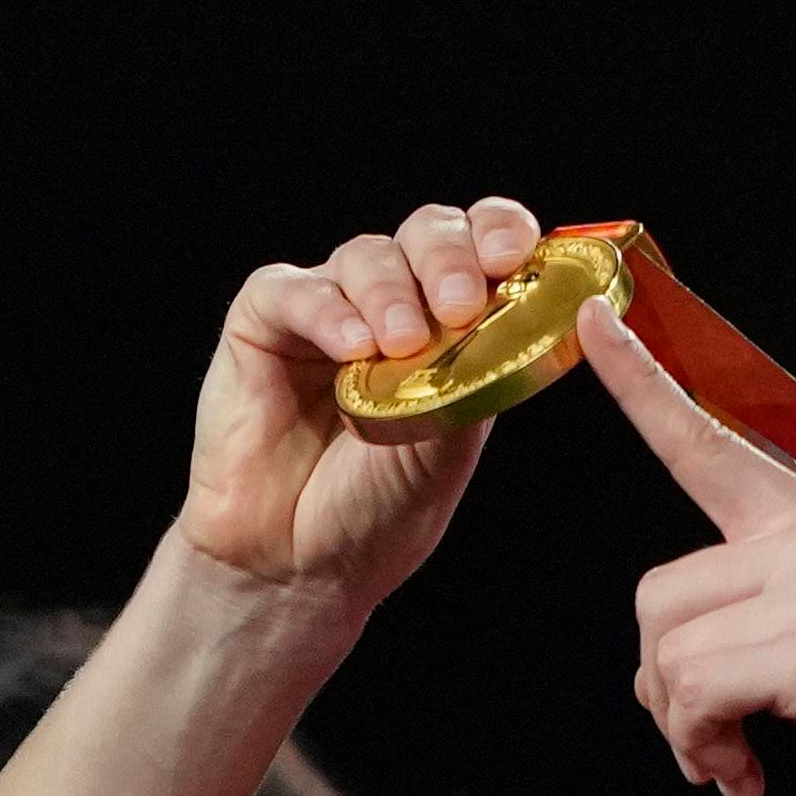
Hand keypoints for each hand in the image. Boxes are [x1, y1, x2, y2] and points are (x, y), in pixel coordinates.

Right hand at [171, 197, 546, 629]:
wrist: (301, 562)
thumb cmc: (380, 505)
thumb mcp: (453, 440)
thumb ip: (482, 370)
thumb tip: (532, 312)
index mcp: (453, 323)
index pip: (483, 245)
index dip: (501, 233)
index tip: (515, 258)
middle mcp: (394, 302)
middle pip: (427, 234)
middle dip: (450, 259)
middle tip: (460, 306)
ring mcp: (328, 307)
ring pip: (366, 255)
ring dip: (391, 293)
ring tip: (401, 345)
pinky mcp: (263, 323)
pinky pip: (294, 291)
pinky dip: (328, 312)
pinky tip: (351, 347)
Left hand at [588, 304, 795, 795]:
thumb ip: (770, 608)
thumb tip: (667, 667)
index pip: (712, 436)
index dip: (641, 379)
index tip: (593, 316)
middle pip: (658, 594)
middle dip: (664, 686)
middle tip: (709, 742)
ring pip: (667, 650)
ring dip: (686, 728)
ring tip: (734, 763)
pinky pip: (695, 694)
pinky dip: (707, 749)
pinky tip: (747, 778)